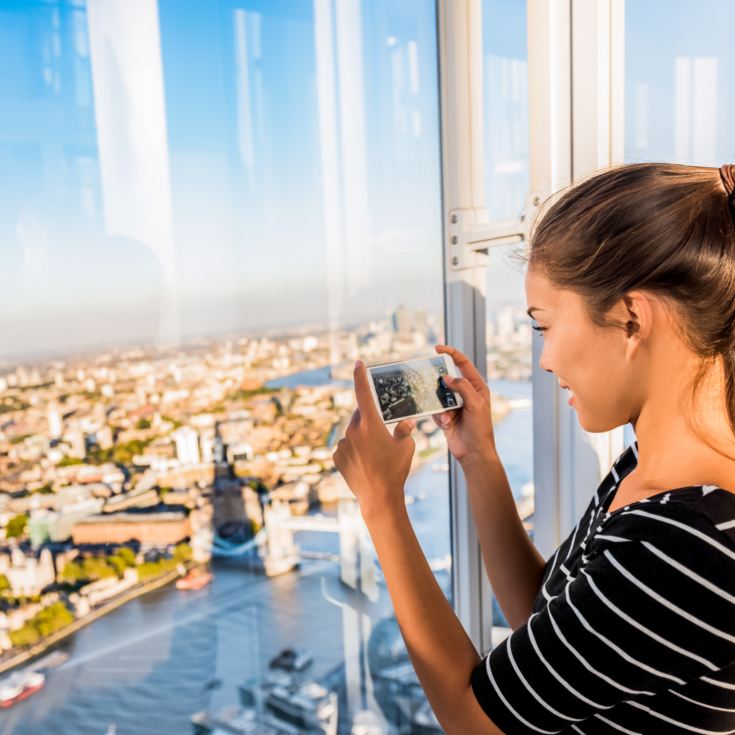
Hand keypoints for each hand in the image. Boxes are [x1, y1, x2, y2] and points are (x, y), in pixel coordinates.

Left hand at [332, 360, 416, 516]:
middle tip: (382, 435)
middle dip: (370, 420)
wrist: (378, 497)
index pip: (363, 392)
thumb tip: (405, 423)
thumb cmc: (395, 470)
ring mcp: (343, 444)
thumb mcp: (406, 447)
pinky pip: (346, 447)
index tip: (358, 363)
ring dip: (362, 438)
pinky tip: (365, 464)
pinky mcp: (337, 456)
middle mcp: (352, 430)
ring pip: (353, 433)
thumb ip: (404, 431)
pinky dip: (354, 451)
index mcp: (370, 423)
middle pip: (360, 416)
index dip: (360, 376)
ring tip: (375, 457)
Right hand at [432, 344, 497, 464]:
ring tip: (446, 414)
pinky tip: (446, 424)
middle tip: (430, 378)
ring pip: (439, 394)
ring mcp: (455, 405)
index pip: (464, 364)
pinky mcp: (445, 416)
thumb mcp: (475, 404)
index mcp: (477, 387)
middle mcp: (466, 394)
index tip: (438, 348)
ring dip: (439, 403)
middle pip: (448, 378)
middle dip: (439, 381)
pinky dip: (438, 416)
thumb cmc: (480, 429)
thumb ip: (462, 387)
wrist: (473, 453)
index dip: (451, 354)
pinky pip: (435, 409)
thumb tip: (447, 377)